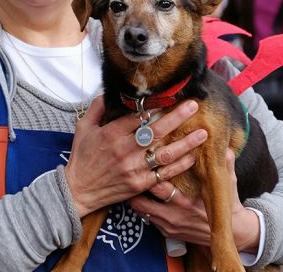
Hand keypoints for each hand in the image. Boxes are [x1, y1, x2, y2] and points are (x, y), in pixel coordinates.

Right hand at [64, 97, 207, 216]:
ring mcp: (134, 168)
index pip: (138, 116)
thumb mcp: (83, 127)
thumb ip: (97, 108)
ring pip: (166, 154)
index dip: (156, 106)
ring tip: (204, 133)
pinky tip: (192, 157)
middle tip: (194, 106)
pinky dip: (179, 166)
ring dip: (186, 143)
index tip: (169, 97)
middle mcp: (125, 150)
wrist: (78, 190)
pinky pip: (164, 174)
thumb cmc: (82, 157)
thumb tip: (108, 92)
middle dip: (177, 117)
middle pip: (156, 131)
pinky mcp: (140, 184)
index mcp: (112, 133)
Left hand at [130, 149, 260, 252]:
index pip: (157, 185)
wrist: (232, 232)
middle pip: (141, 201)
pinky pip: (147, 220)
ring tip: (133, 181)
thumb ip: (225, 162)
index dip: (147, 173)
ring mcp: (169, 225)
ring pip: (140, 211)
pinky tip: (142, 195)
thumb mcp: (228, 181)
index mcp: (185, 202)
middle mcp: (173, 215)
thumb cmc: (227, 202)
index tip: (142, 161)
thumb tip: (225, 144)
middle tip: (130, 171)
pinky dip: (143, 208)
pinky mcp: (167, 233)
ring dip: (136, 197)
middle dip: (135, 186)